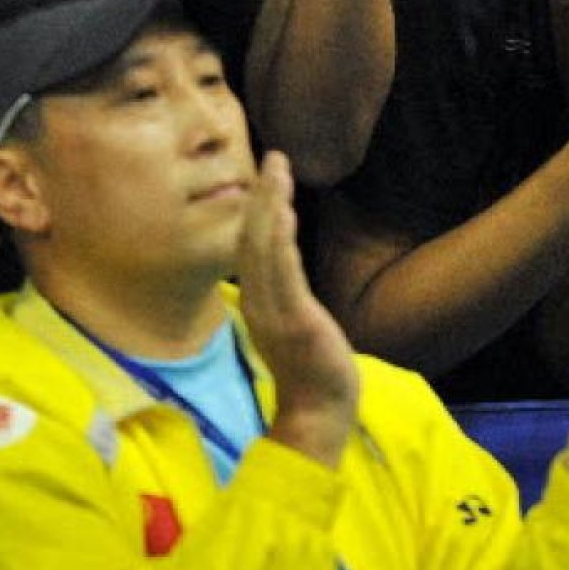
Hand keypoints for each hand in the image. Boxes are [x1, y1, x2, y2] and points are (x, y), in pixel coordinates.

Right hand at [236, 152, 358, 467]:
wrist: (318, 412)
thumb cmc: (309, 370)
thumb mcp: (289, 325)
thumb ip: (281, 297)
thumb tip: (283, 274)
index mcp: (256, 301)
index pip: (250, 247)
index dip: (255, 210)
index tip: (266, 177)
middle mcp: (257, 301)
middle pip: (251, 238)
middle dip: (262, 195)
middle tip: (274, 157)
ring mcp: (273, 311)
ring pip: (264, 247)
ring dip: (270, 205)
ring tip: (279, 170)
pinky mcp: (294, 320)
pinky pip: (283, 272)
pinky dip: (281, 239)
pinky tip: (286, 212)